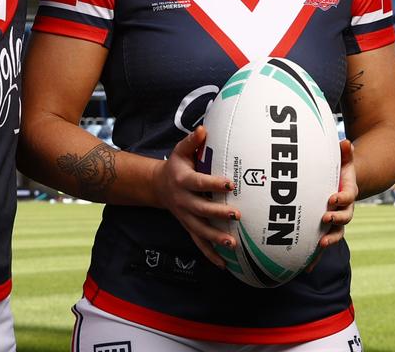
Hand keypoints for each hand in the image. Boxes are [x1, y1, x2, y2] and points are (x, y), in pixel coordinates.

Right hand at [151, 126, 238, 267]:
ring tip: (232, 244)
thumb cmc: (176, 166)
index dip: (213, 184)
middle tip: (237, 215)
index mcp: (182, 180)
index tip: (230, 184)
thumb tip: (204, 129)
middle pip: (200, 209)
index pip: (199, 183)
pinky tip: (224, 265)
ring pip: (200, 230)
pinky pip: (198, 243)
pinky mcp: (188, 227)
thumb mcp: (181, 151)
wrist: (157, 186)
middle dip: (218, 214)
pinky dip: (210, 255)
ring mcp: (185, 216)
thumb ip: (192, 142)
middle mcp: (183, 201)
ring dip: (215, 238)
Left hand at [319, 139, 357, 249]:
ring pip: (335, 234)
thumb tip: (346, 143)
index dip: (341, 199)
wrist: (341, 186)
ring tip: (320, 244)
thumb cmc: (339, 172)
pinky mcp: (326, 230)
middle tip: (324, 219)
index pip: (348, 197)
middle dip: (335, 221)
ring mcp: (335, 222)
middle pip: (343, 219)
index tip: (332, 199)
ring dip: (329, 240)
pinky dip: (316, 257)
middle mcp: (344, 211)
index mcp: (347, 194)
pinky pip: (322, 245)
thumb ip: (345, 153)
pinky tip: (307, 267)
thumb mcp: (343, 161)